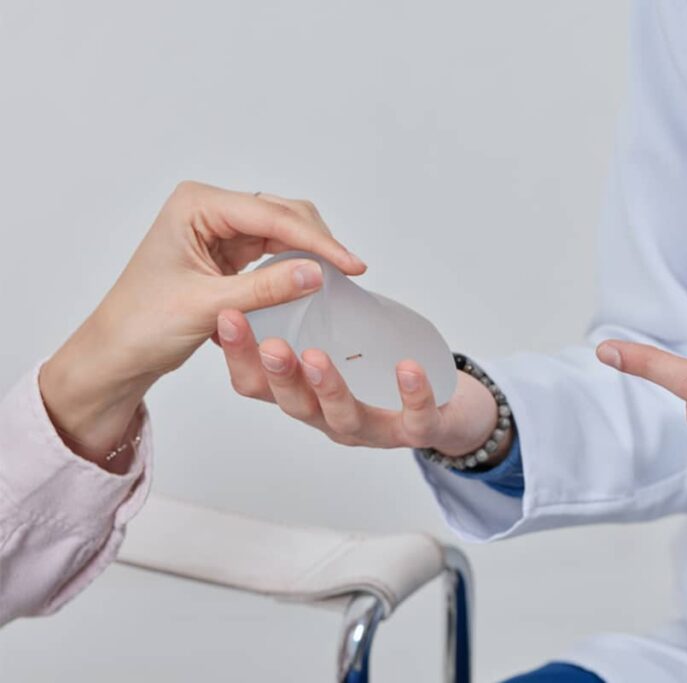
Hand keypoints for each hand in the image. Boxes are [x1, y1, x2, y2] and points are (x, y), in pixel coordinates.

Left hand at [40, 182, 364, 470]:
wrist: (118, 353)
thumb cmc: (142, 325)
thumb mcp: (209, 306)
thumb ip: (266, 288)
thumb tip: (317, 273)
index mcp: (196, 206)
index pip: (271, 215)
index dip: (316, 241)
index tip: (351, 264)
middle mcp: (209, 209)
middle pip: (282, 212)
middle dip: (317, 241)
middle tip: (351, 271)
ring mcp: (219, 228)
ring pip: (283, 229)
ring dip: (309, 252)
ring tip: (339, 276)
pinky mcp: (228, 251)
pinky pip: (273, 250)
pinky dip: (294, 264)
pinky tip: (312, 280)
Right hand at [215, 314, 512, 458]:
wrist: (442, 413)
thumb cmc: (381, 376)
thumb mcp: (339, 346)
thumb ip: (312, 316)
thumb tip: (282, 263)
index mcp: (306, 398)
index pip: (260, 384)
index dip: (240, 356)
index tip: (228, 316)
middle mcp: (332, 419)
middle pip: (296, 406)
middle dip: (280, 375)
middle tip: (270, 345)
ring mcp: (376, 430)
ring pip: (345, 417)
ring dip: (328, 387)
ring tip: (317, 357)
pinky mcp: (418, 431)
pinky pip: (416, 420)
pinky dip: (412, 394)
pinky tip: (408, 368)